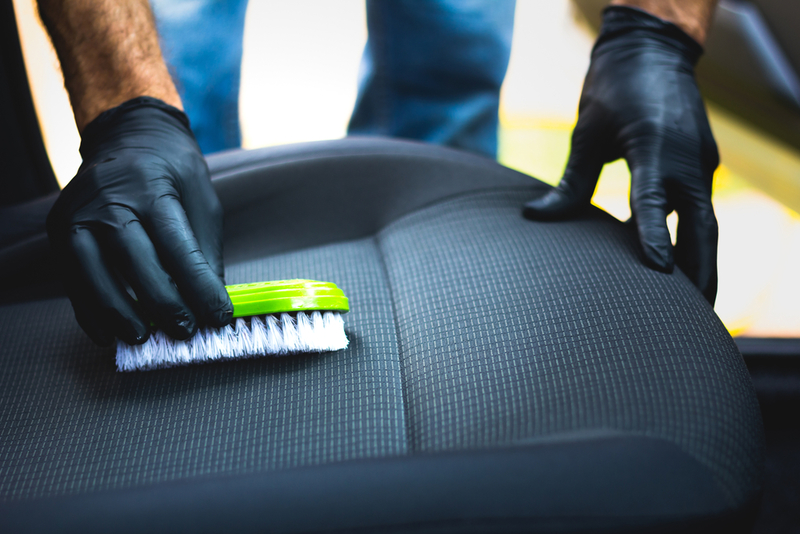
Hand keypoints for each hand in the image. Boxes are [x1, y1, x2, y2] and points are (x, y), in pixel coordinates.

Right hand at [47, 97, 232, 345]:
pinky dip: (89, 311)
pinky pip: (72, 279)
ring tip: (142, 338)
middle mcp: (108, 200)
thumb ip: (204, 250)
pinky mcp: (60, 231)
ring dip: (119, 313)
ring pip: (93, 274)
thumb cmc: (173, 172)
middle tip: (185, 331)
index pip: (178, 248)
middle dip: (162, 304)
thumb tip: (210, 302)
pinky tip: (108, 334)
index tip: (219, 317)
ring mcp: (77, 215)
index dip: (200, 288)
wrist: (128, 136)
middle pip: (134, 262)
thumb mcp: (202, 200)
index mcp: (152, 189)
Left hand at [523, 7, 718, 303]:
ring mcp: (701, 162)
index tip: (658, 274)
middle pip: (702, 229)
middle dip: (700, 273)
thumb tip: (535, 217)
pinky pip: (698, 210)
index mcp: (657, 147)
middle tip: (694, 316)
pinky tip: (672, 263)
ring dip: (699, 263)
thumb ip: (570, 181)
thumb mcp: (587, 131)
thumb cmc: (615, 87)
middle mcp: (688, 159)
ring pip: (706, 225)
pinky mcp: (700, 164)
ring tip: (690, 305)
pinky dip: (688, 238)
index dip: (656, 238)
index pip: (655, 202)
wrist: (652, 50)